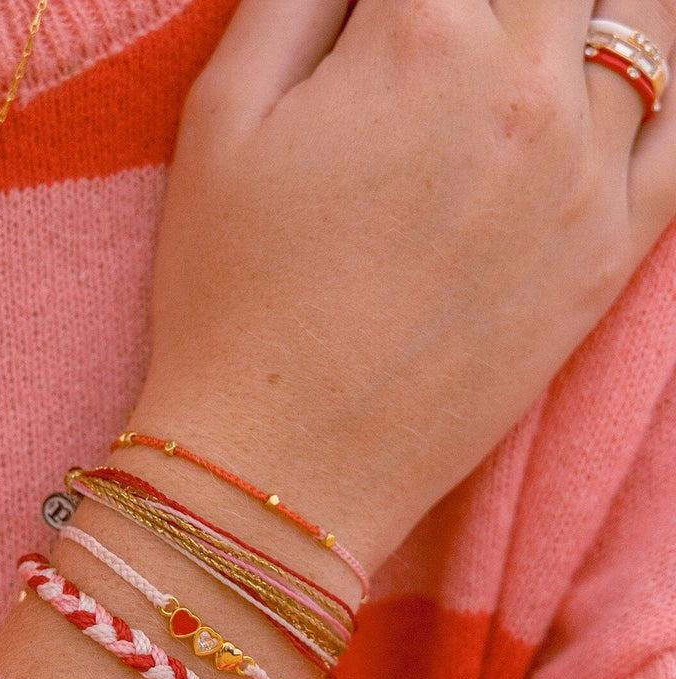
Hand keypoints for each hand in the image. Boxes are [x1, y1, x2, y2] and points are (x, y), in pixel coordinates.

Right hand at [136, 0, 675, 574]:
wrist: (281, 461)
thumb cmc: (229, 300)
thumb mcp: (219, 122)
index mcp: (420, 43)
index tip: (384, 20)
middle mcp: (527, 93)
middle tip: (450, 34)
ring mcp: (587, 178)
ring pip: (648, 19)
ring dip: (592, 9)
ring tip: (534, 41)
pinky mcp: (610, 259)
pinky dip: (665, 85)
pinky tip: (621, 79)